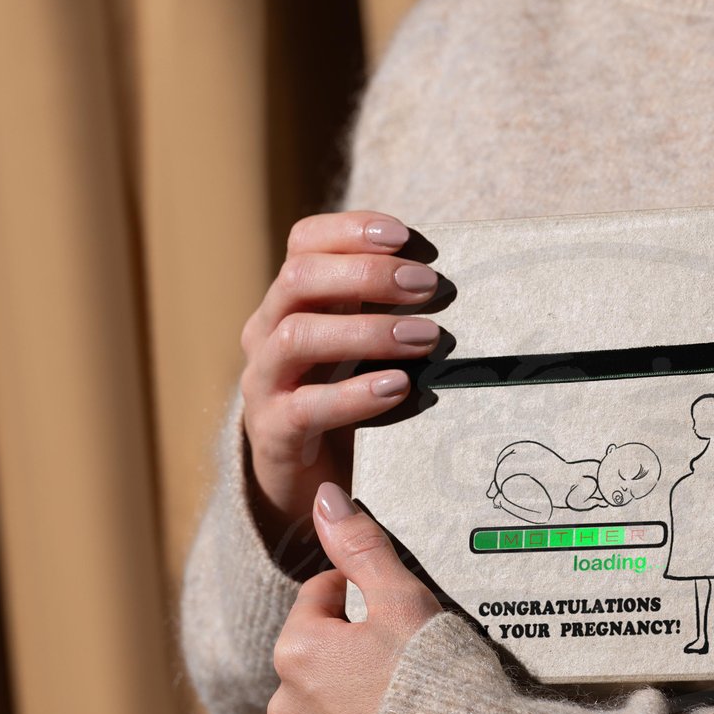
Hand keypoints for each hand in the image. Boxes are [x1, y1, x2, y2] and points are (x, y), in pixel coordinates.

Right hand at [239, 211, 441, 564]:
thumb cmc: (344, 400)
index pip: (303, 243)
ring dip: (367, 331)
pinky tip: (399, 387)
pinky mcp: (273, 433)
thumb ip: (388, 309)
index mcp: (289, 302)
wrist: (304, 483)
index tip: (405, 236)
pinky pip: (306, 406)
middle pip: (298, 278)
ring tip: (426, 337)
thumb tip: (450, 279)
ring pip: (297, 336)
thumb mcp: (363, 346)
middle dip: (367, 275)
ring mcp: (264, 382)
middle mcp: (267, 333)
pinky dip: (355, 393)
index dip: (350, 229)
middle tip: (429, 286)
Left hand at [266, 481, 441, 713]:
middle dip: (359, 643)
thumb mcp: (402, 600)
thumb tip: (324, 497)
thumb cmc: (432, 682)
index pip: (322, 594)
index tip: (404, 607)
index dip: (367, 592)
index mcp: (296, 651)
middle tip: (412, 650)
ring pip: (329, 696)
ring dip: (358, 690)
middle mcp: (285, 703)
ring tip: (410, 694)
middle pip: (322, 647)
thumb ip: (361, 547)